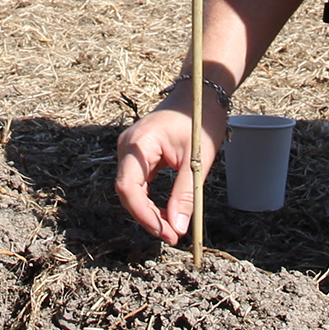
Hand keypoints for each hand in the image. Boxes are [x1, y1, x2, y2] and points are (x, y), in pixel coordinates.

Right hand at [114, 96, 226, 243]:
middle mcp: (128, 147)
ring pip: (132, 190)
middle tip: (172, 236)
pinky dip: (150, 201)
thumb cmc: (200, 120)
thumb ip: (185, 195)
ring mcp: (131, 150)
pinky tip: (166, 214)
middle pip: (127, 192)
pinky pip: (138, 183)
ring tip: (171, 229)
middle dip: (148, 217)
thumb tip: (178, 228)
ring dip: (149, 212)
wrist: (201, 93)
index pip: (128, 187)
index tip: (165, 232)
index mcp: (139, 144)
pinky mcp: (138, 155)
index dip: (144, 214)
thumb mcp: (197, 161)